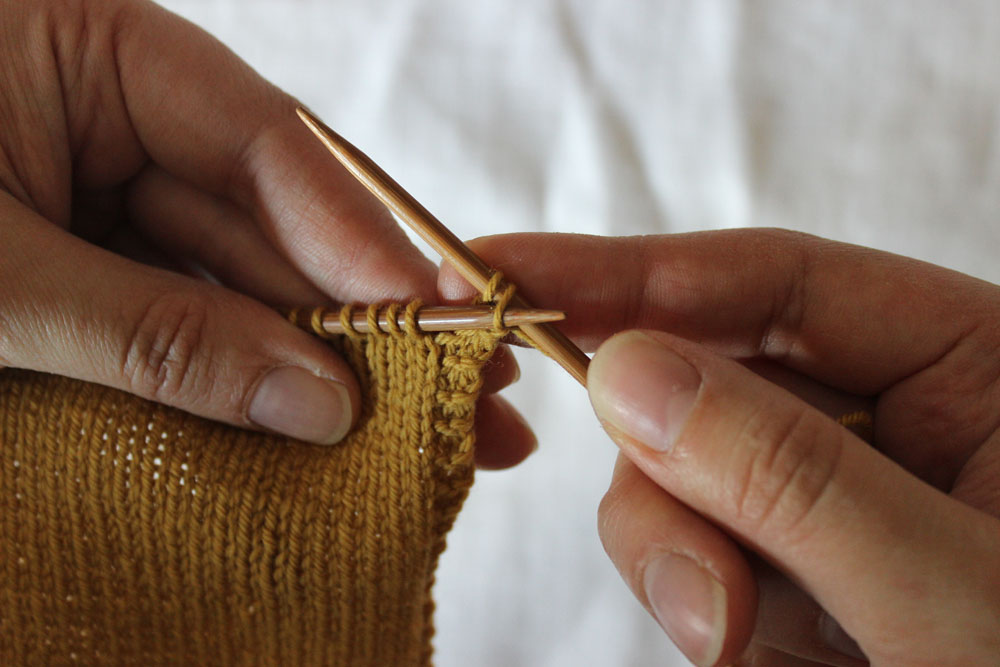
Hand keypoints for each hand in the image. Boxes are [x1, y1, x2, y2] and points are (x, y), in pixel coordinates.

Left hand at [0, 0, 531, 463]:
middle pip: (278, 224)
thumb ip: (152, 334)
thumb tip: (318, 403)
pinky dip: (241, 377)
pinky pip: (189, 319)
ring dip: (319, 363)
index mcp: (98, 54)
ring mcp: (111, 195)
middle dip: (365, 319)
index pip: (273, 144)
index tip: (444, 322)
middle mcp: (122, 118)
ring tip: (414, 432)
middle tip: (465, 395)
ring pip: (242, 284)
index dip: (366, 241)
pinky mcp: (97, 266)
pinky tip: (313, 427)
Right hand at [439, 229, 999, 664]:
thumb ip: (791, 475)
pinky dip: (706, 607)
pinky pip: (698, 552)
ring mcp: (830, 489)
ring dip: (685, 564)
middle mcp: (890, 411)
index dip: (627, 272)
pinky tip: (766, 651)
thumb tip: (626, 369)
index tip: (501, 272)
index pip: (768, 280)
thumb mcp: (950, 591)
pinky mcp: (795, 561)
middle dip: (670, 485)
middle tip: (708, 604)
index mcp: (965, 361)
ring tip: (745, 643)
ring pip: (680, 477)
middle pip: (702, 386)